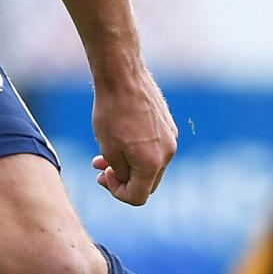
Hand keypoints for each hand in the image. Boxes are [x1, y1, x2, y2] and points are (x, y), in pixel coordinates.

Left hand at [89, 67, 176, 205]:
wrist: (123, 76)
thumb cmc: (111, 112)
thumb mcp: (109, 149)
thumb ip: (120, 172)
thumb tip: (127, 180)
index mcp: (152, 163)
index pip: (138, 197)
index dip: (117, 192)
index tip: (102, 176)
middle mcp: (168, 153)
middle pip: (147, 183)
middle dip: (124, 180)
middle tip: (101, 170)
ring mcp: (171, 139)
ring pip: (150, 165)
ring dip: (129, 165)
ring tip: (103, 156)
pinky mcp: (168, 126)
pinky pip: (155, 148)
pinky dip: (138, 151)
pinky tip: (119, 139)